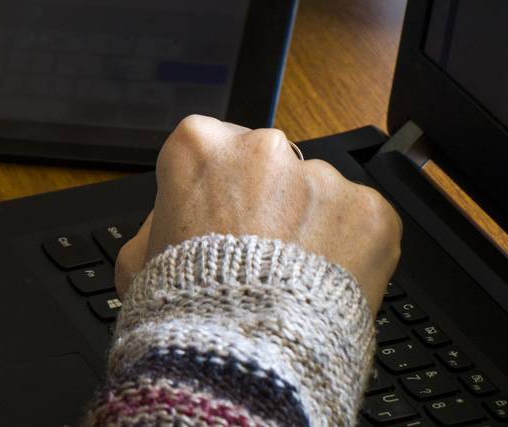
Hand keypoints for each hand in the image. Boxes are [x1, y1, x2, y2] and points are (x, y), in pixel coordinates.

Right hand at [114, 116, 400, 308]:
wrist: (245, 361)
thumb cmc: (187, 311)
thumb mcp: (138, 261)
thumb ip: (156, 225)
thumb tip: (169, 221)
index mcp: (199, 146)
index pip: (213, 149)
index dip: (218, 192)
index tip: (221, 222)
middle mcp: (263, 148)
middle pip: (270, 167)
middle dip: (269, 203)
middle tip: (259, 260)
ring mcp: (321, 176)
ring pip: (318, 196)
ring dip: (311, 229)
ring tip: (293, 283)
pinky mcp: (369, 210)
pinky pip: (362, 224)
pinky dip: (352, 252)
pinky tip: (325, 286)